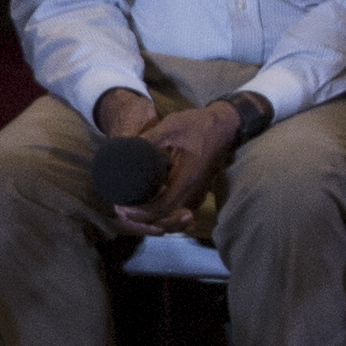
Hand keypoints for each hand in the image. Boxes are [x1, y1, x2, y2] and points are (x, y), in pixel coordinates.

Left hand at [120, 101, 240, 232]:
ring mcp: (196, 195)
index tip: (122, 207)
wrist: (226, 126)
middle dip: (142, 220)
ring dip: (151, 218)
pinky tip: (145, 205)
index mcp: (187, 179)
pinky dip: (161, 213)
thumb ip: (148, 139)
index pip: (162, 208)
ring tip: (128, 210)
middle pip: (166, 219)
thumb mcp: (172, 126)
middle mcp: (194, 193)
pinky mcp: (195, 193)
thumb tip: (124, 147)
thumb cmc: (200, 125)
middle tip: (120, 211)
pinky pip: (177, 211)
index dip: (140, 212)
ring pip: (172, 219)